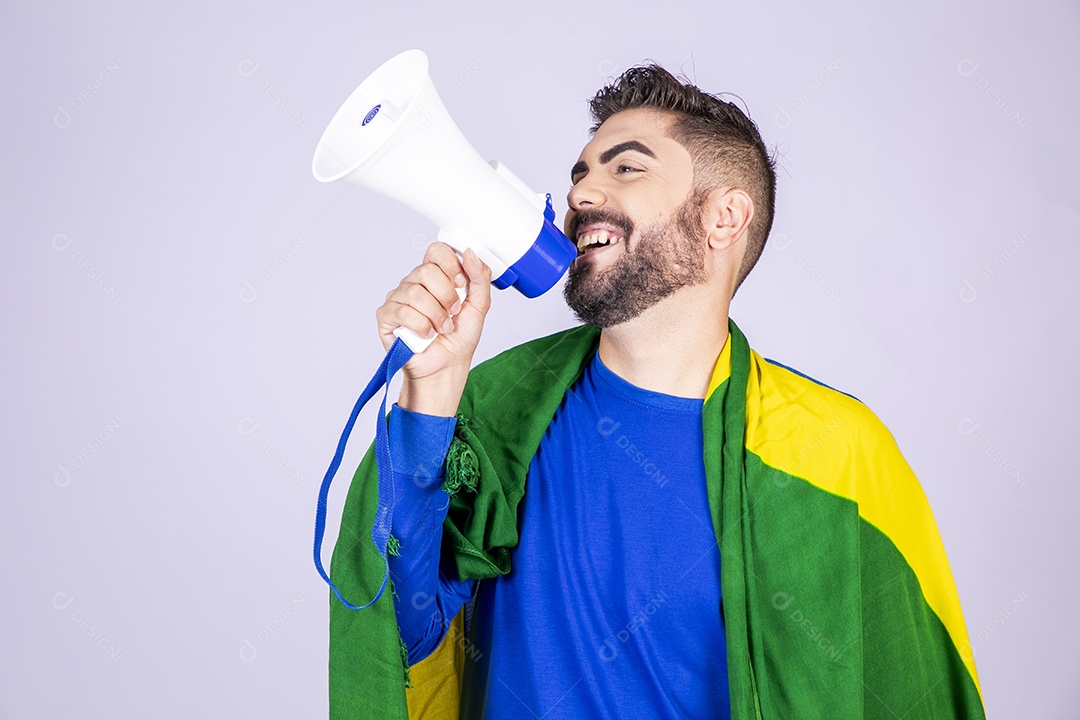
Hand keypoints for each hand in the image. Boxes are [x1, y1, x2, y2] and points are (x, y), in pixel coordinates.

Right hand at [376, 243, 491, 413]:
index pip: (436, 251)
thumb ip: (479, 278)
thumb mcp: (479, 306)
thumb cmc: (459, 338)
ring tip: (441, 328)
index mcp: (435, 277)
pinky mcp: (387, 317)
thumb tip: (470, 253)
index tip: (461, 283)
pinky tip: (426, 335)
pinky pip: (403, 312)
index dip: (450, 264)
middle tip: (452, 313)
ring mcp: (398, 299)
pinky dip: (421, 326)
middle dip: (446, 296)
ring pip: (415, 293)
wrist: (447, 367)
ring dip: (436, 316)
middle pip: (426, 271)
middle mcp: (414, 284)